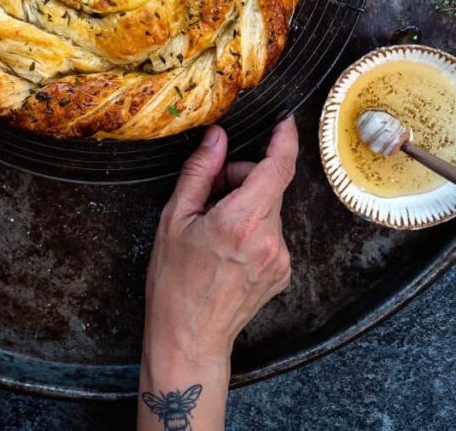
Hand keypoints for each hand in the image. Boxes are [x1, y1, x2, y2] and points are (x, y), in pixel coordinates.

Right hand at [143, 117, 296, 373]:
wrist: (189, 337)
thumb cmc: (174, 281)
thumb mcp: (174, 218)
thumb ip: (200, 171)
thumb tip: (216, 137)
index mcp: (240, 221)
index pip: (277, 168)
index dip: (285, 140)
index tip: (284, 122)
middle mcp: (268, 239)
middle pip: (268, 185)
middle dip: (242, 178)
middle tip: (210, 193)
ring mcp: (279, 258)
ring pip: (269, 209)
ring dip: (247, 204)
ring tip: (214, 228)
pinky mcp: (282, 271)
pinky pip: (271, 232)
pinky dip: (253, 228)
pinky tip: (227, 247)